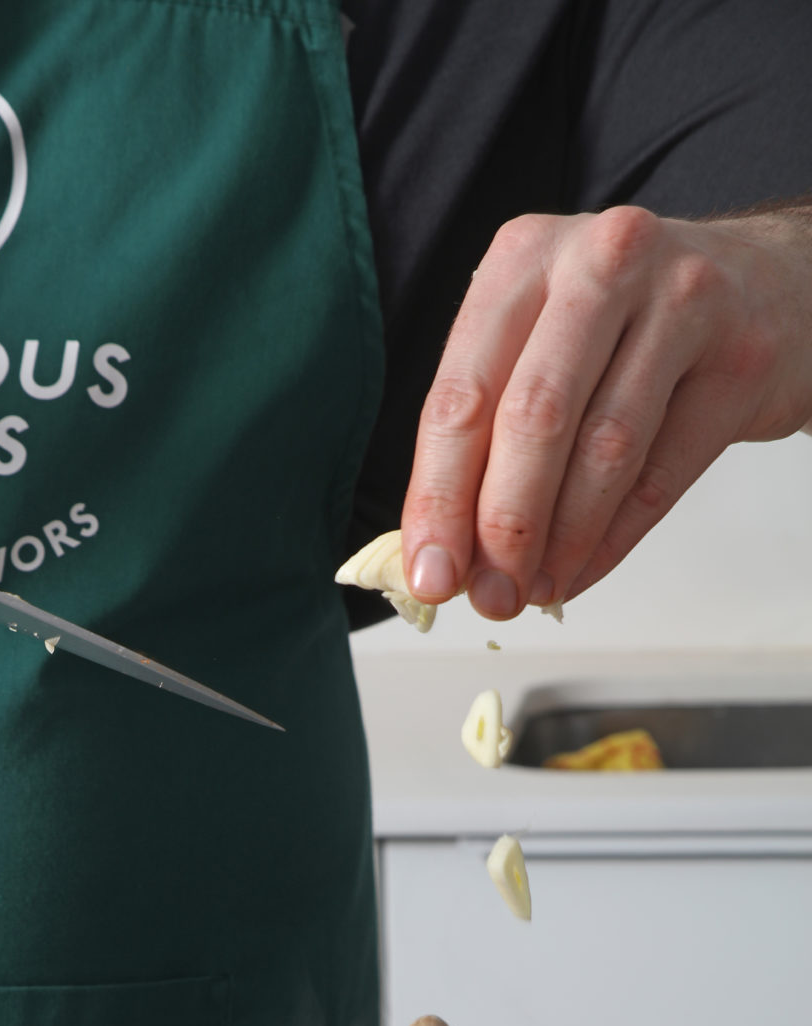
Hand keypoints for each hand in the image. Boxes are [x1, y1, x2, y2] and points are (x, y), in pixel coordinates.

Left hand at [399, 205, 811, 621]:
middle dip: (502, 525)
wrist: (767, 287)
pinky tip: (581, 573)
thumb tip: (441, 551)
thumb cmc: (629, 323)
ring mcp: (682, 301)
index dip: (439, 495)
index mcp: (524, 257)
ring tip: (532, 592)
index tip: (429, 571)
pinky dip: (613, 540)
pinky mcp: (740, 357)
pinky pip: (663, 473)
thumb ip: (486, 430)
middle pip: (533, 417)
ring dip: (561, 542)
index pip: (462, 393)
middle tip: (488, 596)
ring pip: (604, 447)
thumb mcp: (542, 342)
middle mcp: (601, 263)